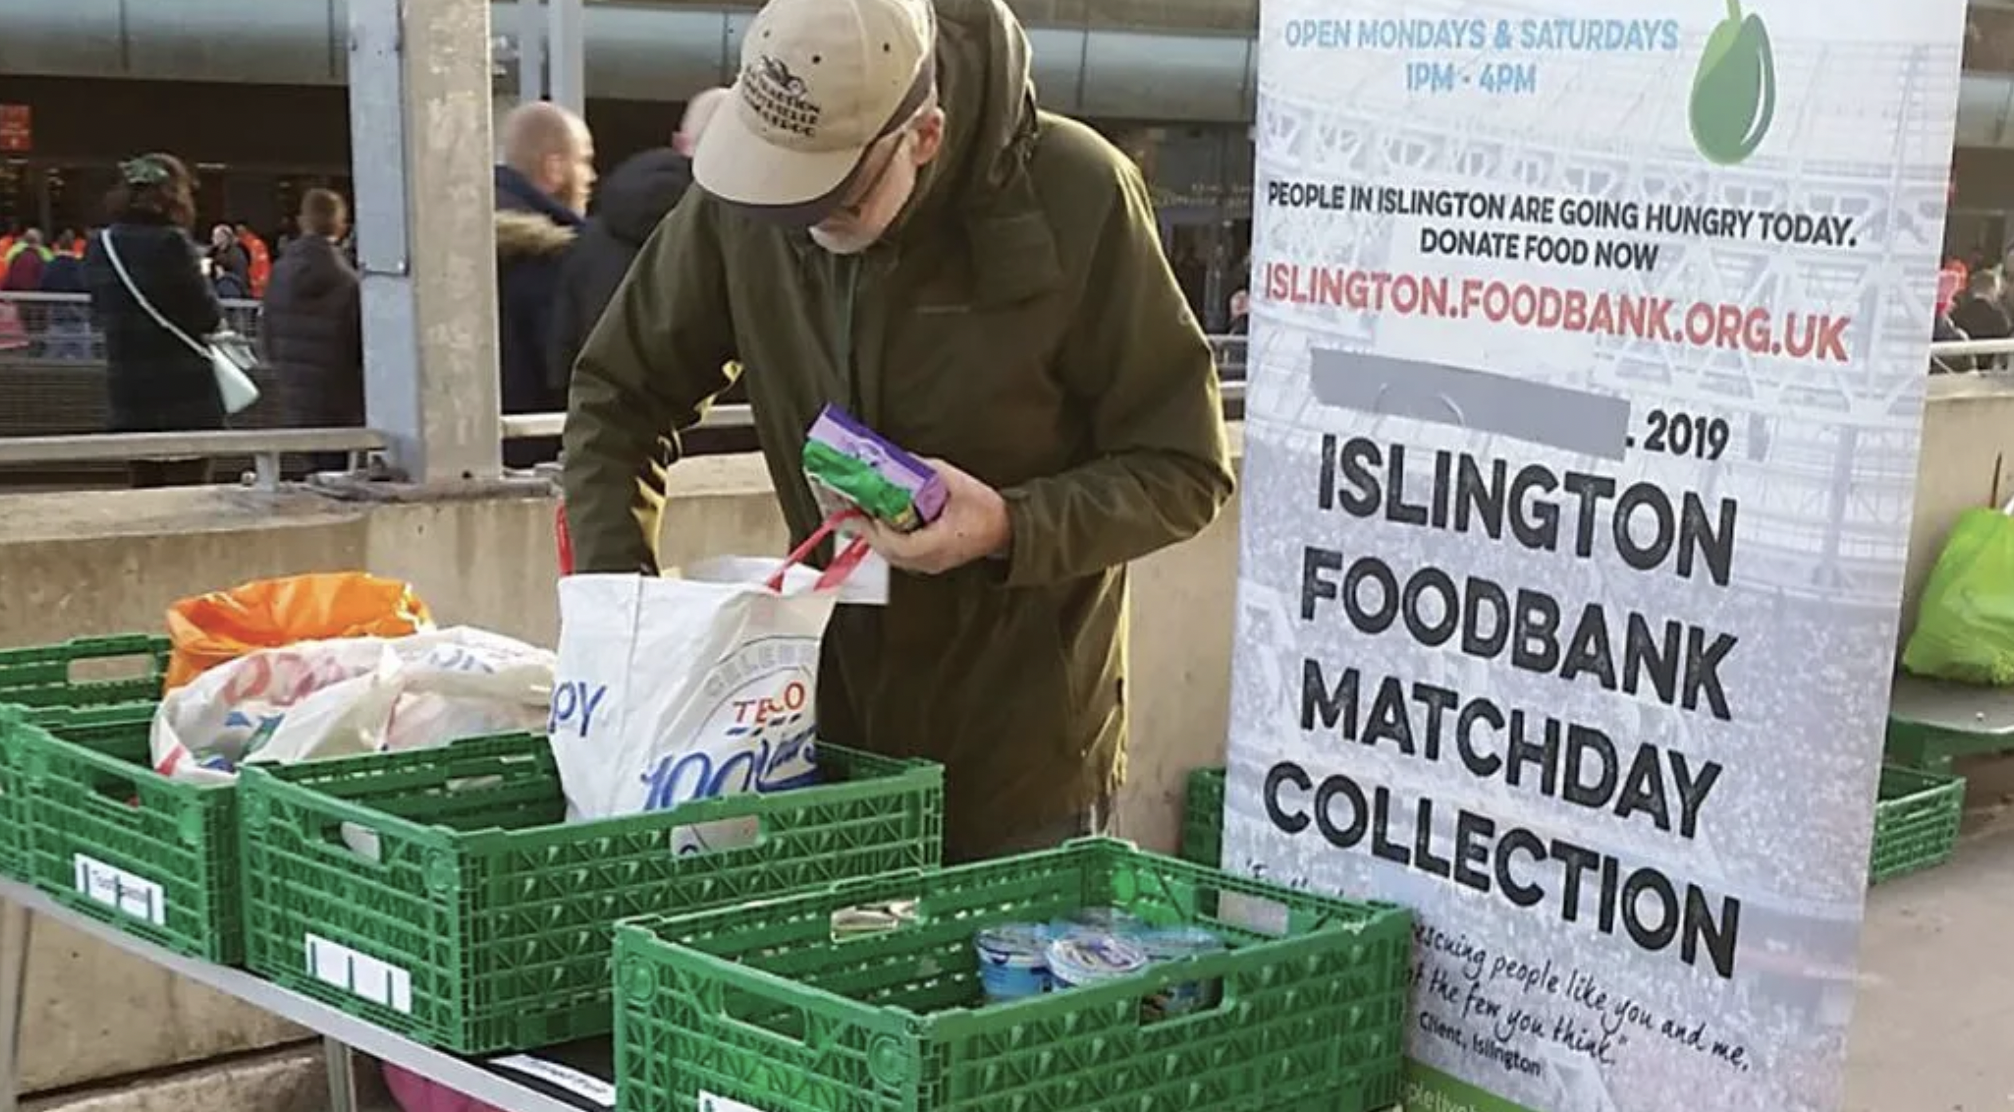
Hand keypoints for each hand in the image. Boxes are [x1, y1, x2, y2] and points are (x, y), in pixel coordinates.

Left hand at [863, 458, 1011, 574]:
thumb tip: (898, 462)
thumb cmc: (985, 509)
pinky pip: (901, 556)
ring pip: (893, 556)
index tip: (863, 512)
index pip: (899, 544)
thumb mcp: (954, 481)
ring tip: (862, 516)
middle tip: (852, 511)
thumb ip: (924, 471)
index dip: (877, 530)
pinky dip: (887, 541)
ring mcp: (930, 564)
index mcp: (939, 542)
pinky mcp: (930, 562)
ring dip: (875, 537)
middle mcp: (932, 559)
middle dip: (867, 531)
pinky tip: (881, 526)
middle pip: (889, 552)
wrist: (1005, 528)